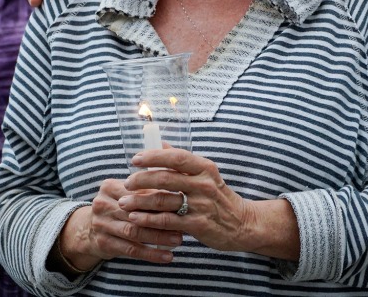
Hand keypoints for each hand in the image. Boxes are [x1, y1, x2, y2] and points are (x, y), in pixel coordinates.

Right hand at [64, 178, 182, 268]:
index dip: (160, 197)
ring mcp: (101, 224)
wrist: (87, 230)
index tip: (181, 203)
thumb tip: (178, 190)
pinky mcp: (104, 243)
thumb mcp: (125, 195)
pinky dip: (151, 253)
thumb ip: (145, 190)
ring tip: (178, 240)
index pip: (137, 191)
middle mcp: (102, 204)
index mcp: (109, 187)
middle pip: (136, 211)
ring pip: (135, 232)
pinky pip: (131, 250)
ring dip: (159, 237)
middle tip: (183, 224)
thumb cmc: (116, 209)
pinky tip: (167, 256)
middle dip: (162, 219)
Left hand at [120, 148, 264, 254]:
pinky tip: (135, 218)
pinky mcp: (198, 225)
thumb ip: (183, 161)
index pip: (176, 156)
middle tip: (126, 183)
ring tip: (124, 201)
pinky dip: (148, 219)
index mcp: (205, 168)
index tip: (135, 159)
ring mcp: (201, 205)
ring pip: (162, 200)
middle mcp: (204, 184)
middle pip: (165, 177)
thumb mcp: (206, 174)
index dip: (153, 156)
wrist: (243, 223)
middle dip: (140, 179)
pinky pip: (167, 221)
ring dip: (139, 200)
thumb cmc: (219, 197)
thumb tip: (160, 143)